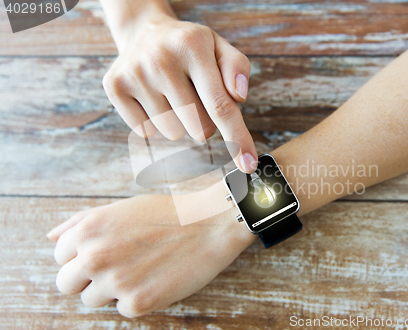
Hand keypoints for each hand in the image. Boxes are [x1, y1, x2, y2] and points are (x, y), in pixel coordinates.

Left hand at [46, 193, 255, 317]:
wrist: (210, 224)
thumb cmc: (167, 214)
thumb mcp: (120, 208)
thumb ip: (80, 221)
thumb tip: (50, 236)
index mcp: (88, 230)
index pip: (60, 256)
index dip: (82, 255)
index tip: (105, 252)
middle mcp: (95, 256)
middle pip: (65, 284)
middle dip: (87, 278)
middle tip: (118, 267)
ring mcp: (115, 281)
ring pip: (92, 300)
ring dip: (112, 289)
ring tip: (141, 269)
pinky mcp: (138, 303)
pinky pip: (123, 309)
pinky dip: (138, 298)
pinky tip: (157, 278)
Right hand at [102, 11, 257, 172]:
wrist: (145, 32)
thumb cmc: (190, 47)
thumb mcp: (219, 47)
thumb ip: (237, 68)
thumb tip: (238, 96)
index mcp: (192, 46)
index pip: (220, 105)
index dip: (237, 138)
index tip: (248, 165)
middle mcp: (161, 59)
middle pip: (199, 127)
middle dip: (206, 122)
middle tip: (196, 96)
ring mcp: (134, 74)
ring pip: (174, 132)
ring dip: (180, 122)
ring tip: (173, 93)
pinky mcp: (115, 87)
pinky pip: (146, 131)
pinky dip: (156, 122)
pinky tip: (154, 97)